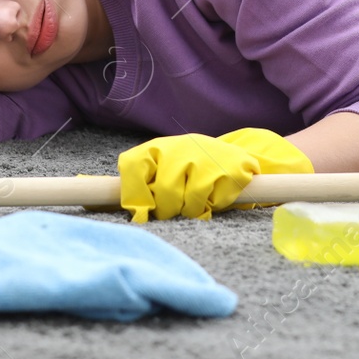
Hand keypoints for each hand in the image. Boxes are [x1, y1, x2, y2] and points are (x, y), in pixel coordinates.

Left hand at [118, 128, 312, 222]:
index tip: (142, 211)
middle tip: (175, 208)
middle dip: (167, 210)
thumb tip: (125, 212)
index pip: (133, 166)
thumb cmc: (189, 170)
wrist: (232, 156)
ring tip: (194, 202)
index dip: (134, 195)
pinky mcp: (233, 169)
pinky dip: (211, 207)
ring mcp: (209, 157)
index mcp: (159, 146)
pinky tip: (214, 195)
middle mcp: (182, 146)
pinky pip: (213, 203)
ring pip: (188, 202)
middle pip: (163, 192)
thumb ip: (141, 188)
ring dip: (190, 211)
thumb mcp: (162, 170)